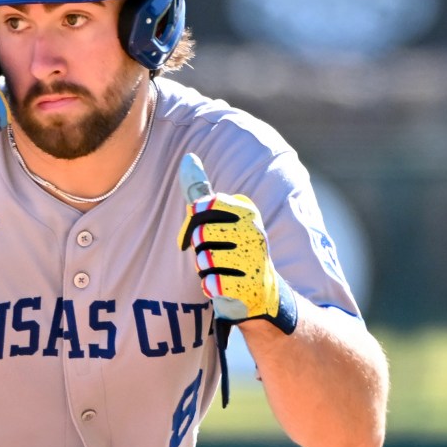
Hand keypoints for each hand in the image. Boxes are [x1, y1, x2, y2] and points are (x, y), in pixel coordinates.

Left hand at [177, 155, 299, 335]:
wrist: (259, 289)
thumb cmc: (231, 247)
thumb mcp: (219, 217)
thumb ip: (200, 191)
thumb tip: (188, 158)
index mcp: (246, 210)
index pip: (202, 208)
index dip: (192, 224)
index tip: (199, 232)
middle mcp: (255, 229)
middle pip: (200, 235)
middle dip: (200, 248)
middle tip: (215, 254)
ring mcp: (255, 257)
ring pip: (204, 259)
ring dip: (205, 268)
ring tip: (222, 268)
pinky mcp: (250, 284)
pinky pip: (211, 283)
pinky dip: (210, 286)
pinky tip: (224, 284)